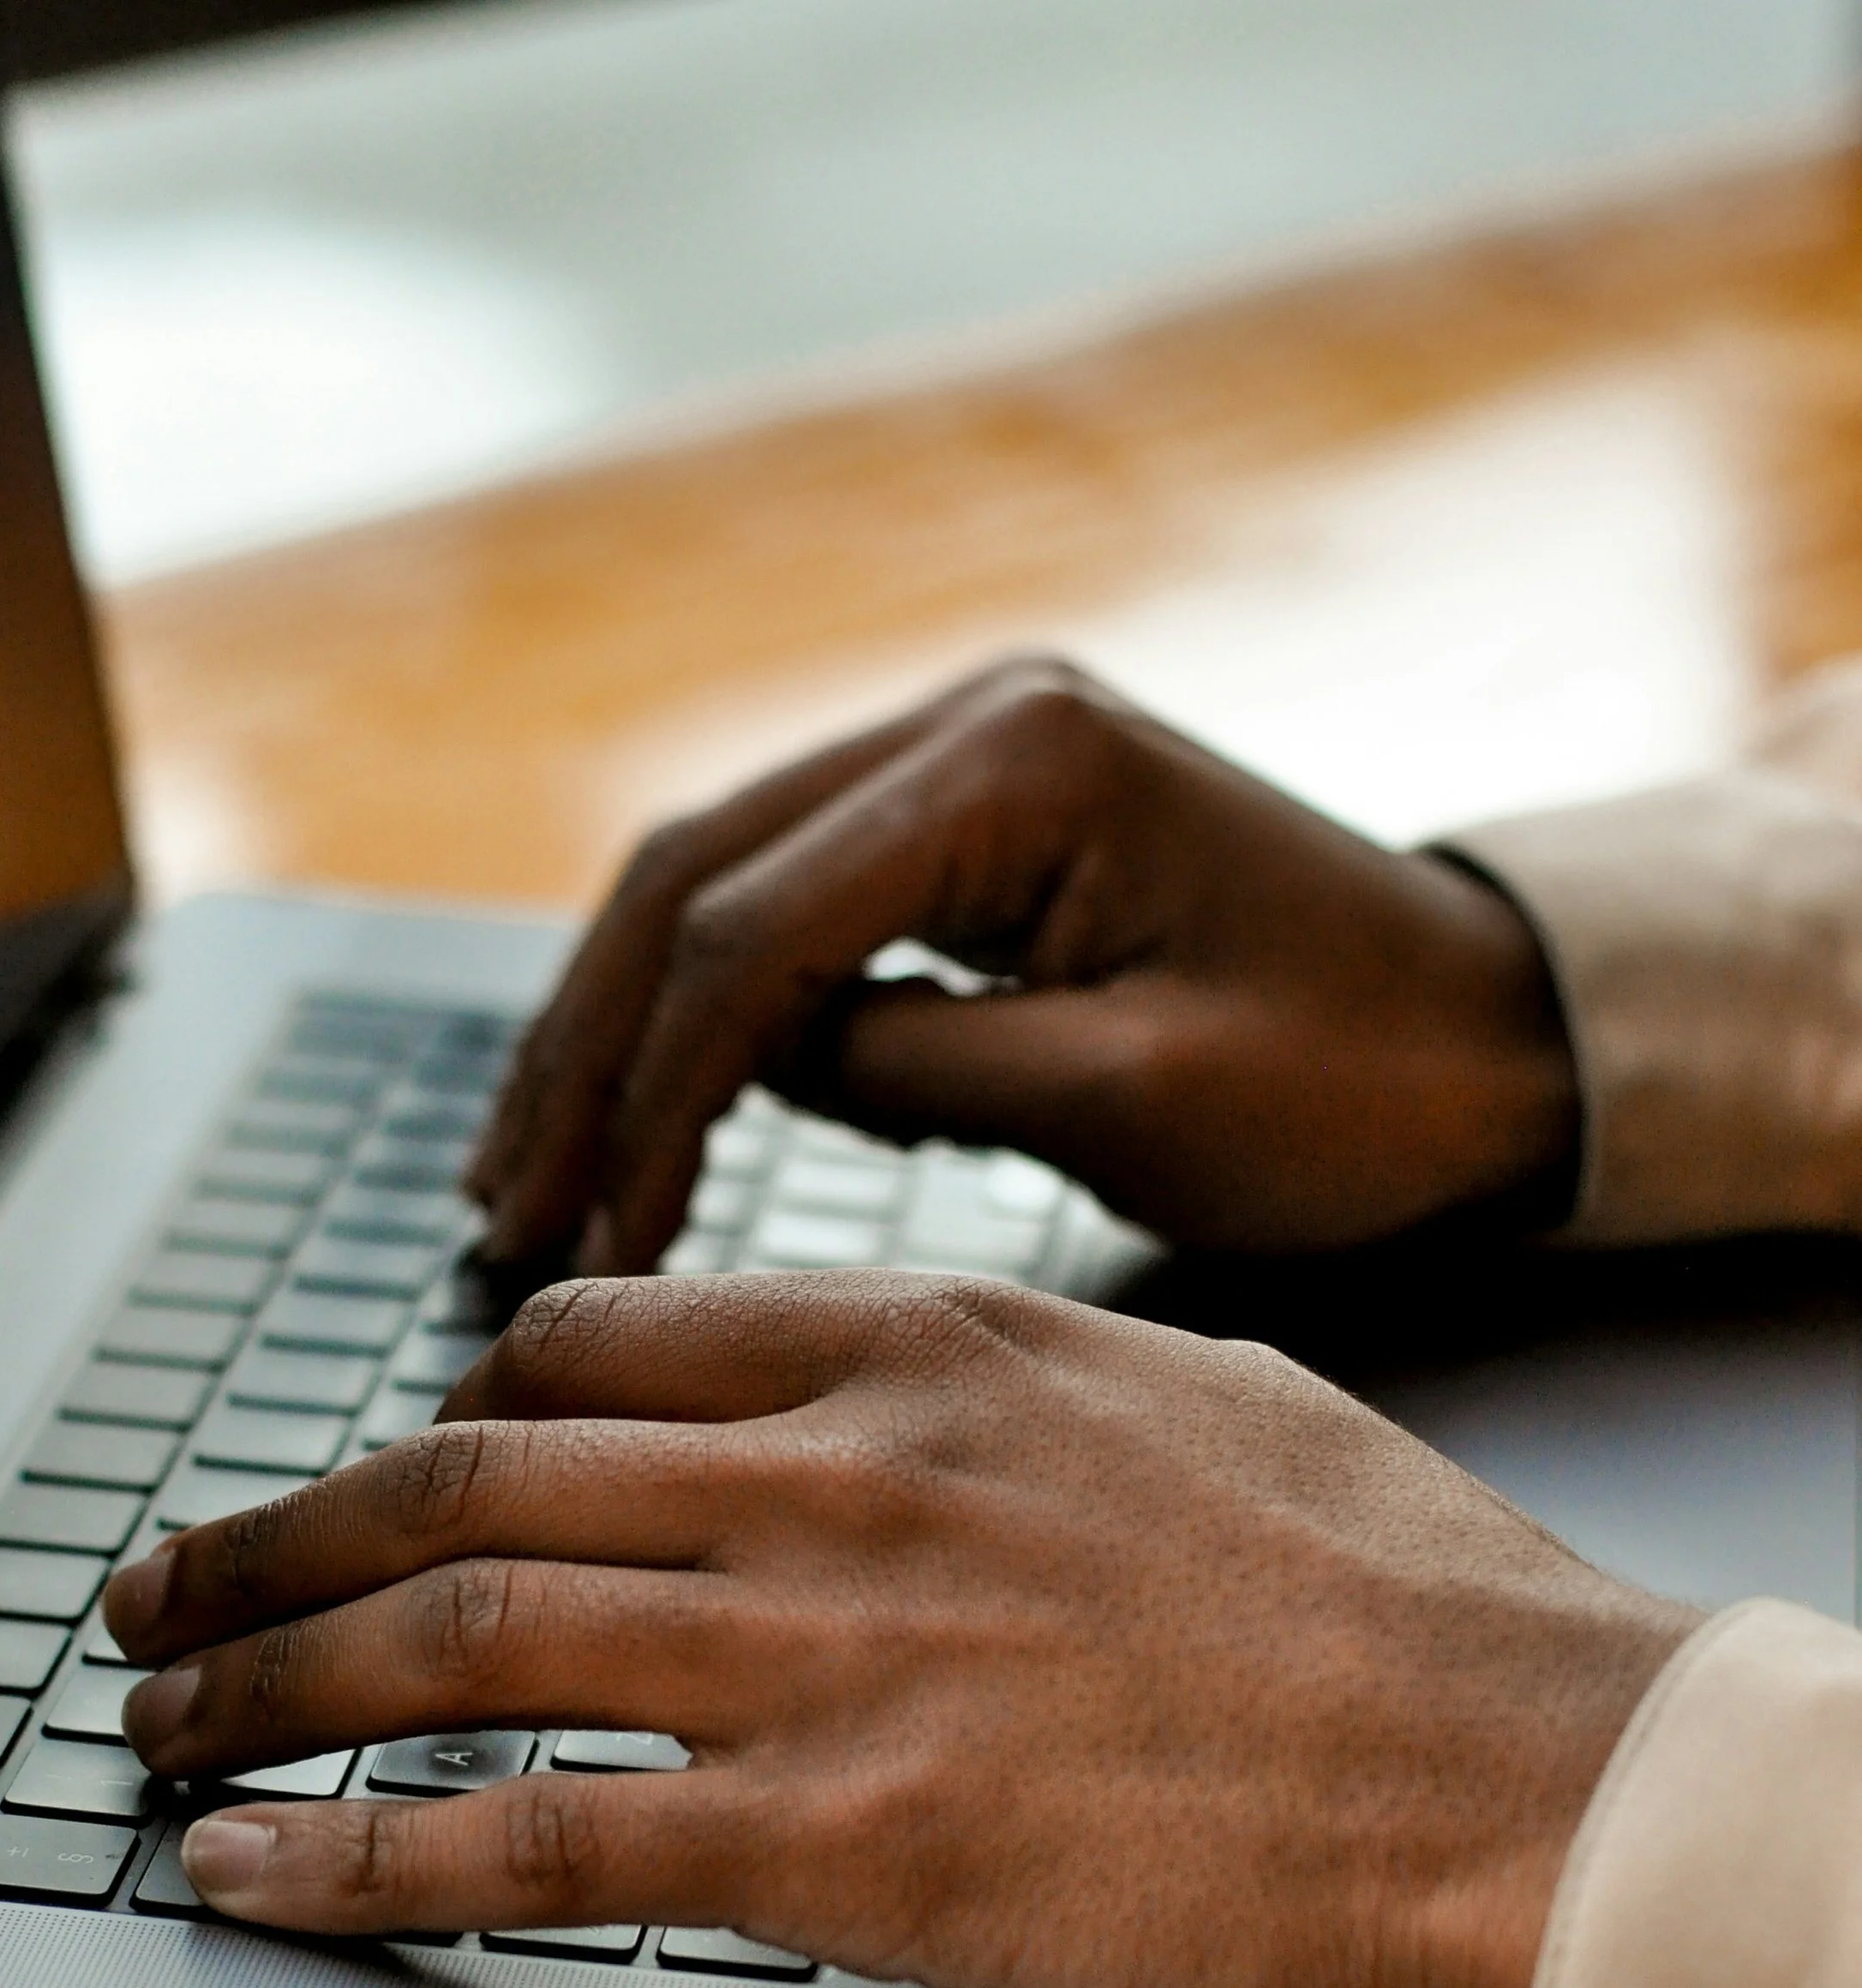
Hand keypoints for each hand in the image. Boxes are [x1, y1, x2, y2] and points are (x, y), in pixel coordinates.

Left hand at [103, 1273, 1689, 1987]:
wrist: (1528, 1770)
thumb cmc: (1404, 1603)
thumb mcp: (1199, 1400)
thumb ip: (1018, 1390)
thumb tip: (936, 1400)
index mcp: (921, 1348)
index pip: (590, 1347)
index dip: (445, 1417)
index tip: (382, 1475)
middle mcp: (834, 1471)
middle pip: (465, 1475)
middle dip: (275, 1539)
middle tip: (162, 1589)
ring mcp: (823, 1652)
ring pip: (453, 1634)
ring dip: (262, 1683)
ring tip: (150, 1726)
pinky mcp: (840, 1842)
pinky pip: (526, 1835)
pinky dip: (352, 1854)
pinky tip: (247, 1869)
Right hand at [468, 655, 1578, 1276]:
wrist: (1500, 1040)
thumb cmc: (1363, 1082)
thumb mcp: (1141, 1093)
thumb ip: (922, 1069)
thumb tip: (751, 1073)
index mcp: (1021, 761)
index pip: (755, 929)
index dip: (650, 1098)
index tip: (595, 1250)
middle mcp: (971, 723)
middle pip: (692, 877)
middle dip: (586, 1055)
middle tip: (500, 1212)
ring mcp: (964, 766)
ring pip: (714, 888)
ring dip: (614, 1036)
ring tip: (526, 1181)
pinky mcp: (969, 834)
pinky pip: (788, 919)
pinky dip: (702, 1027)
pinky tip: (639, 1126)